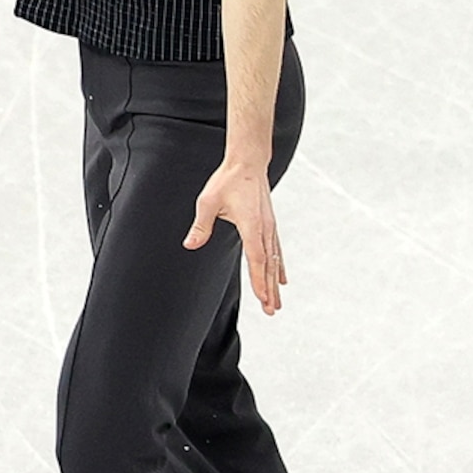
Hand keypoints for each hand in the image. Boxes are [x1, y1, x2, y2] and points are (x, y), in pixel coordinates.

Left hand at [184, 154, 286, 316]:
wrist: (248, 162)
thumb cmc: (228, 180)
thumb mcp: (209, 201)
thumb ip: (201, 225)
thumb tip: (190, 245)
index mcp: (251, 224)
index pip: (256, 258)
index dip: (259, 280)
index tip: (262, 299)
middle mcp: (265, 228)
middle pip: (269, 265)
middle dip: (270, 289)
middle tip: (272, 311)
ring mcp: (270, 227)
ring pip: (275, 260)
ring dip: (275, 283)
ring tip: (277, 303)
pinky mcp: (270, 224)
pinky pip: (276, 250)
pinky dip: (279, 267)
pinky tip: (282, 279)